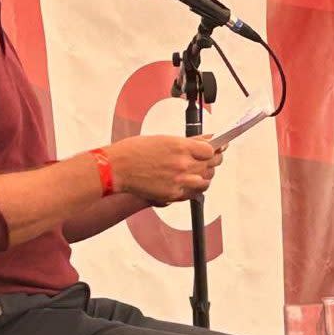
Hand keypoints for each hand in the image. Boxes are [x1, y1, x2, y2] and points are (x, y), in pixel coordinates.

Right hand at [103, 135, 223, 203]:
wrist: (117, 168)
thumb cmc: (136, 150)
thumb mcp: (165, 139)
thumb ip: (189, 142)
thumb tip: (207, 140)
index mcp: (181, 147)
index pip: (211, 150)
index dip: (215, 149)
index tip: (217, 147)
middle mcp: (182, 164)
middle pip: (211, 165)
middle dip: (215, 161)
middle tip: (214, 158)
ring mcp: (178, 181)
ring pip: (205, 181)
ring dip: (206, 176)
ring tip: (201, 171)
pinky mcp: (172, 195)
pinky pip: (192, 194)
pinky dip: (194, 189)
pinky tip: (190, 182)